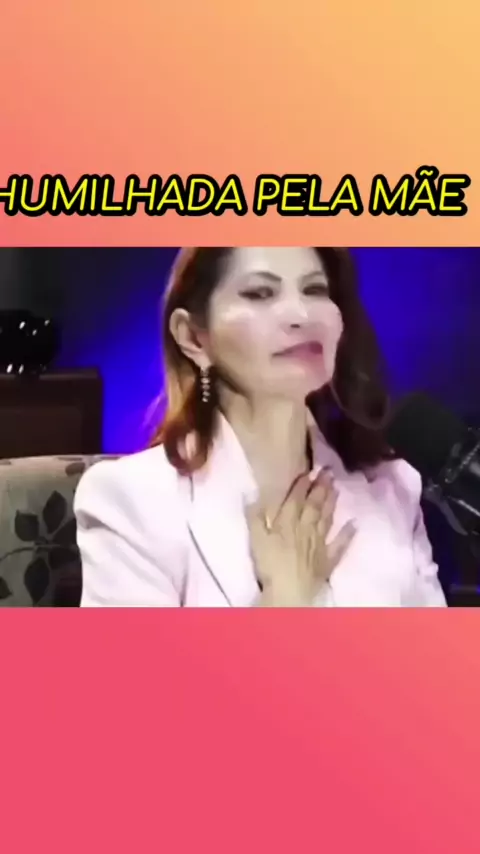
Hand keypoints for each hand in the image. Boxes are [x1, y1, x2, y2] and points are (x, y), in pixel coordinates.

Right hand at [246, 469, 355, 606]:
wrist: (289, 591)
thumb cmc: (270, 565)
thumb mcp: (256, 539)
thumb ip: (255, 516)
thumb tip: (252, 494)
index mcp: (287, 522)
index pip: (296, 499)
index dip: (302, 484)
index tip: (310, 470)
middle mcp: (306, 528)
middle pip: (315, 505)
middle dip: (321, 487)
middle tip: (329, 472)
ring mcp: (319, 543)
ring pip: (327, 519)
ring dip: (332, 503)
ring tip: (337, 488)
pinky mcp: (327, 560)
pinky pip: (339, 545)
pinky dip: (347, 534)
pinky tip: (354, 524)